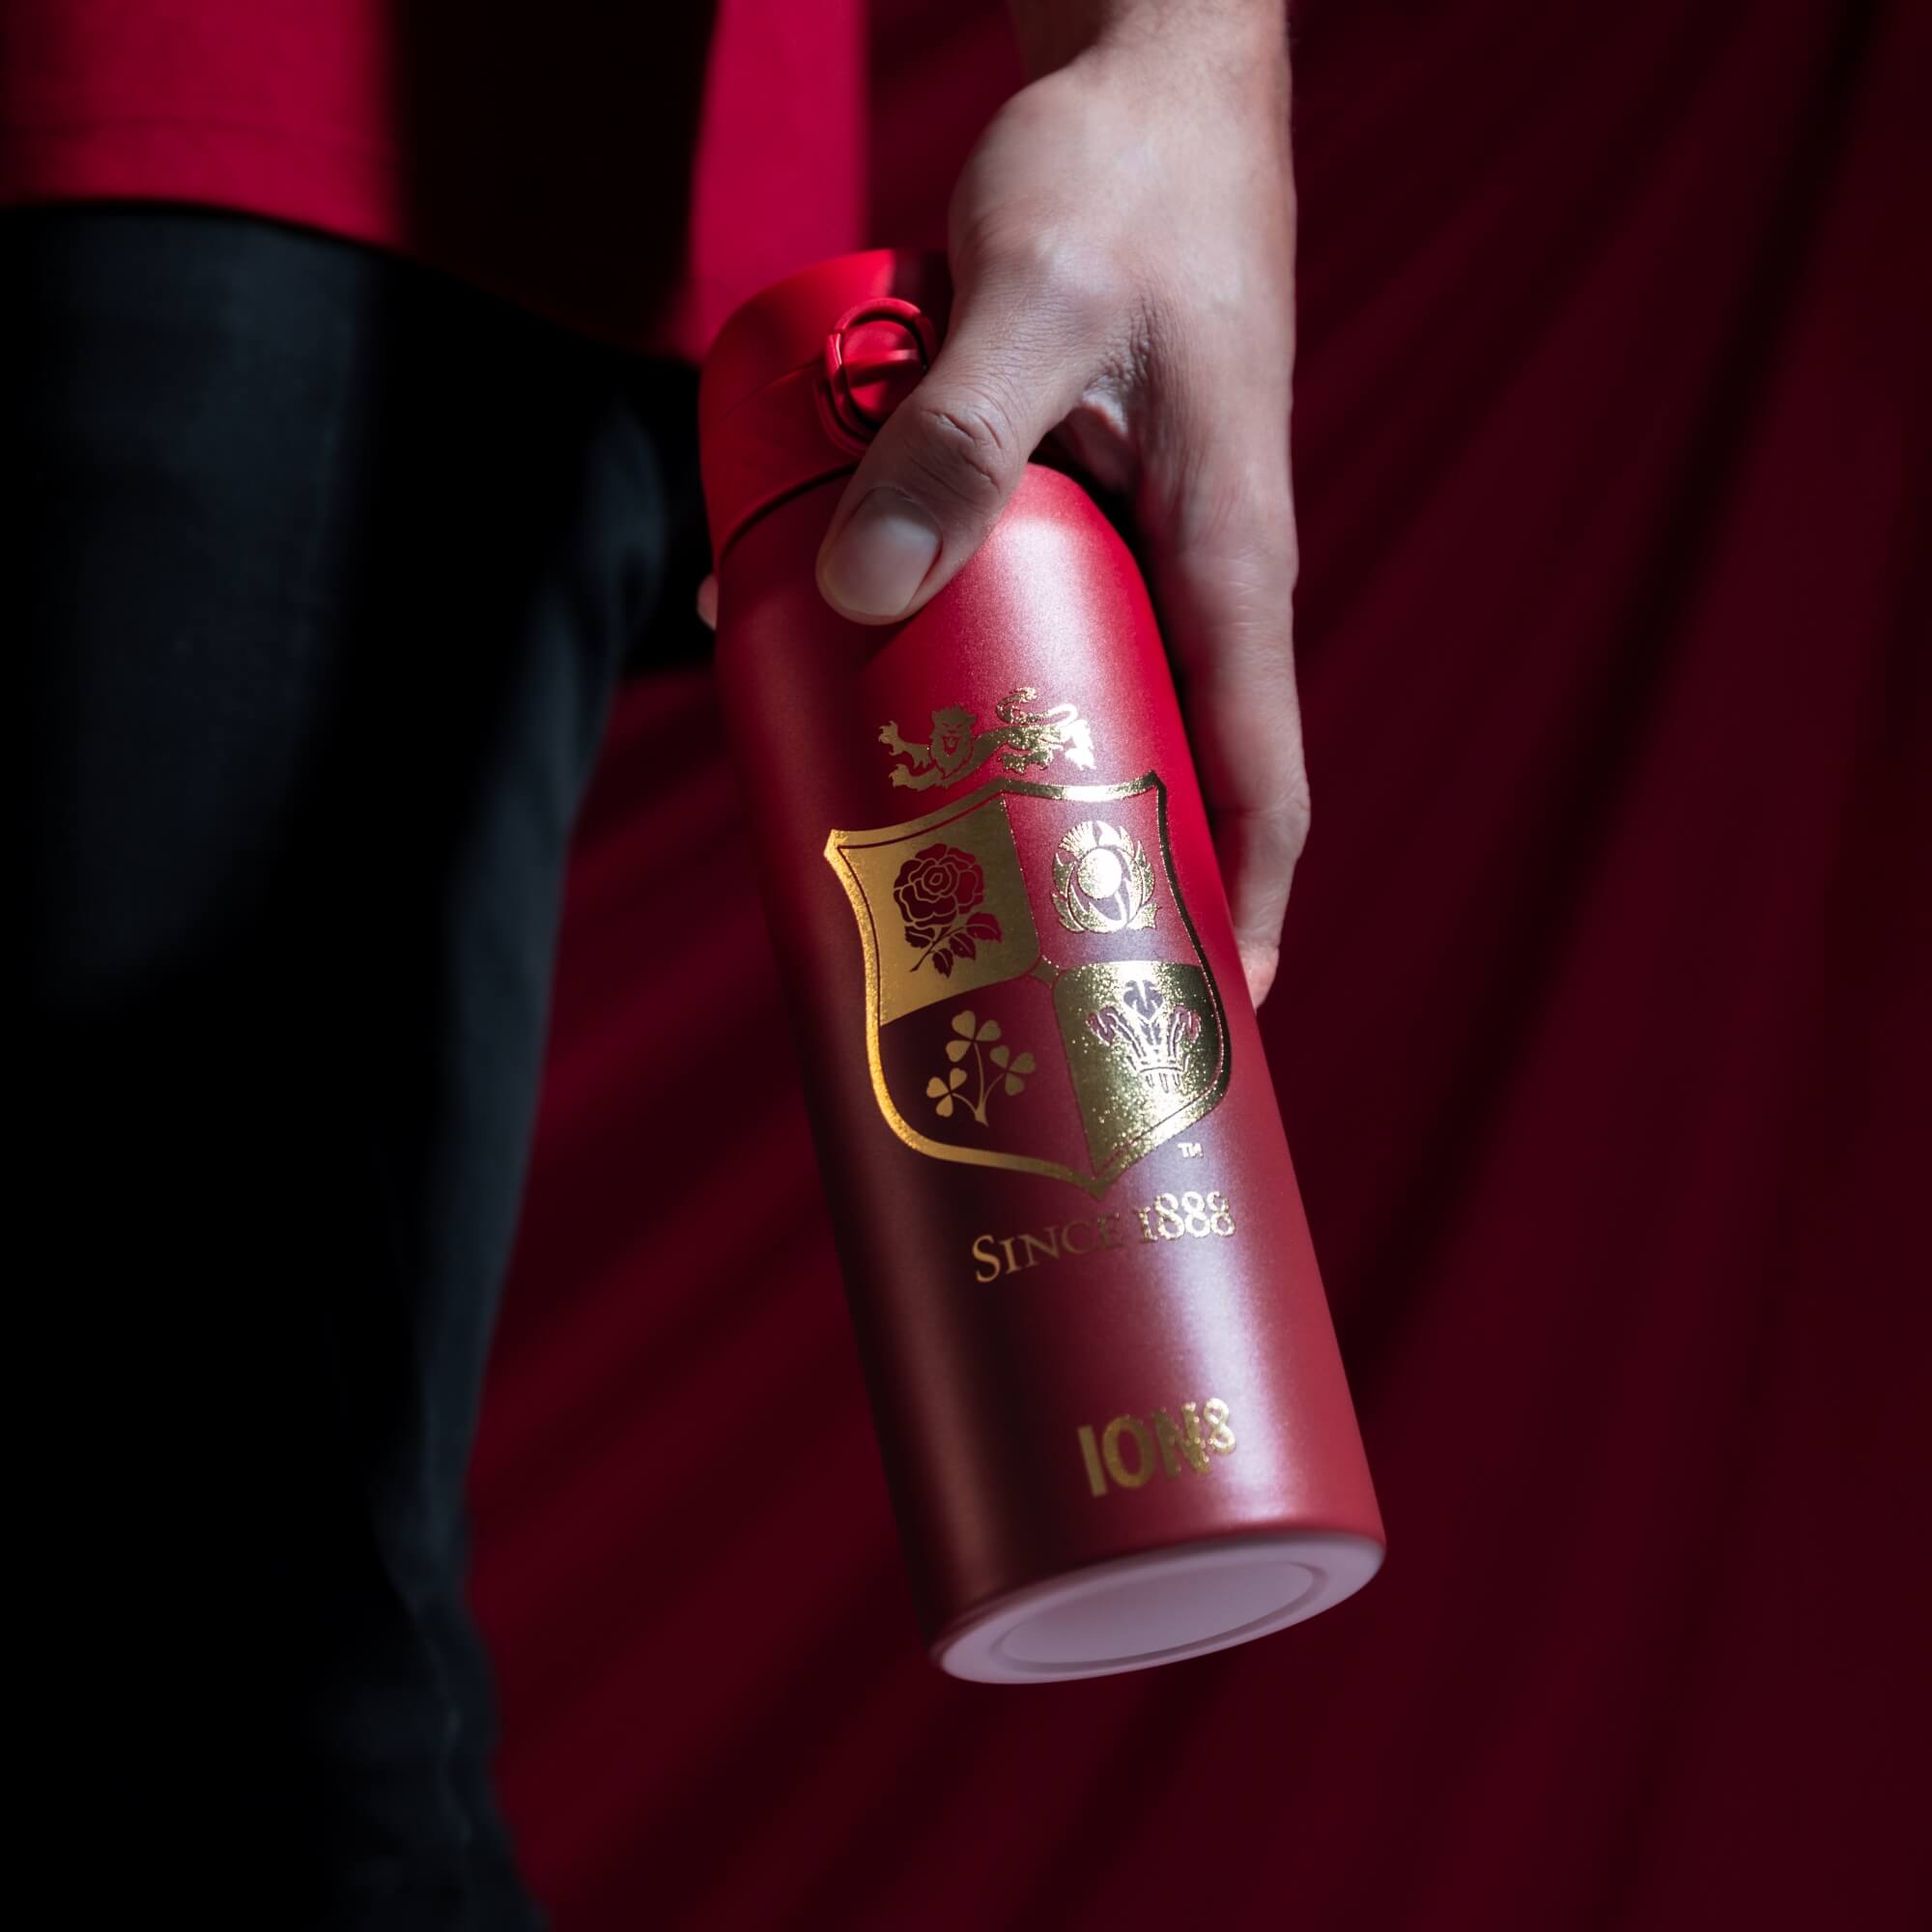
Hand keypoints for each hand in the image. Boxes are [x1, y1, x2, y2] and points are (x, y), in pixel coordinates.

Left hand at [820, 10, 1303, 1006]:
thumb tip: (862, 590)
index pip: (1263, 775)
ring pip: (1086, 693)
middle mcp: (1197, 569)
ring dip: (1020, 779)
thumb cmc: (1128, 178)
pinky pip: (1027, 605)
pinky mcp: (1082, 493)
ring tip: (930, 865)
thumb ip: (955, 437)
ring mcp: (1140, 536)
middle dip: (1114, 880)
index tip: (1215, 1014)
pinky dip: (962, 658)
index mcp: (1231, 558)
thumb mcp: (1034, 298)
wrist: (1145, 76)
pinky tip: (858, 673)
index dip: (1244, 905)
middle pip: (1170, 767)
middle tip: (1032, 977)